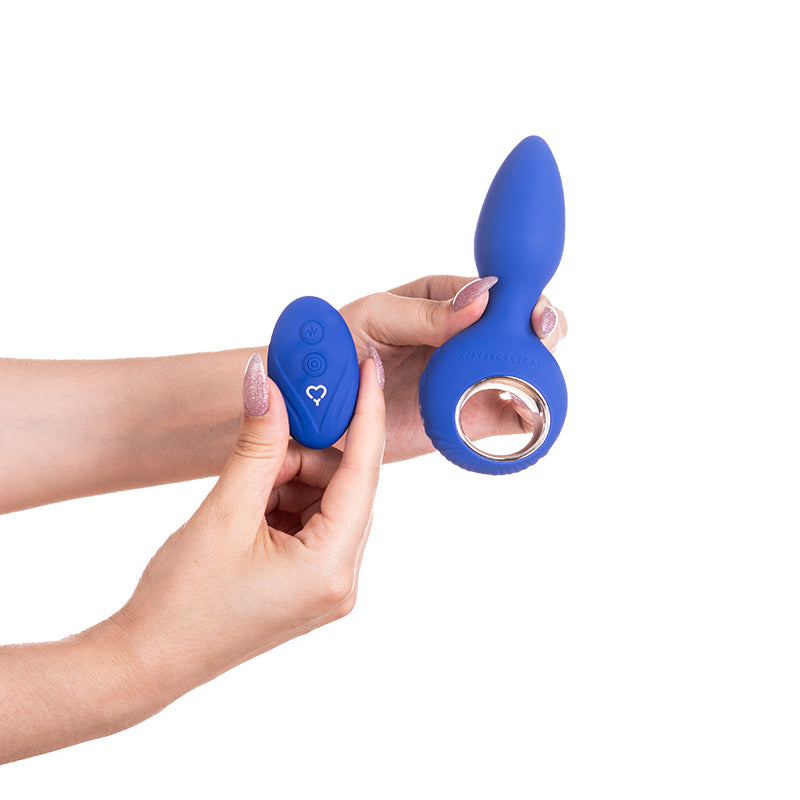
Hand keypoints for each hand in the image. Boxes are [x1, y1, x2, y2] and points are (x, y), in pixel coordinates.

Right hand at [113, 353, 384, 700]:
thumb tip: (267, 383)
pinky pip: (312, 521)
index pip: (363, 473)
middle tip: (262, 446)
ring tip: (245, 492)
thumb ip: (256, 444)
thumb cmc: (181, 600)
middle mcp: (342, 579)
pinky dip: (285, 500)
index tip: (367, 368)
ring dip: (289, 480)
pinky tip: (250, 507)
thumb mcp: (224, 510)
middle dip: (302, 457)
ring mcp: (327, 585)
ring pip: (326, 501)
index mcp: (331, 568)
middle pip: (343, 486)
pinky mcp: (310, 583)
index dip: (366, 414)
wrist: (148, 660)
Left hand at [339, 275, 566, 462]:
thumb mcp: (375, 318)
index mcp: (445, 299)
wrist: (317, 410)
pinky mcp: (472, 417)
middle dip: (541, 331)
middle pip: (521, 328)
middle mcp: (466, 336)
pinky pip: (513, 417)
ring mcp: (472, 377)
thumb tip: (482, 298)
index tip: (531, 312)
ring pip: (526, 369)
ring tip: (536, 381)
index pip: (498, 291)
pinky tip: (533, 414)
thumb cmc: (338, 349)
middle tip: (539, 340)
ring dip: (541, 373)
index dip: (522, 298)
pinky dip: (532, 417)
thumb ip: (426, 312)